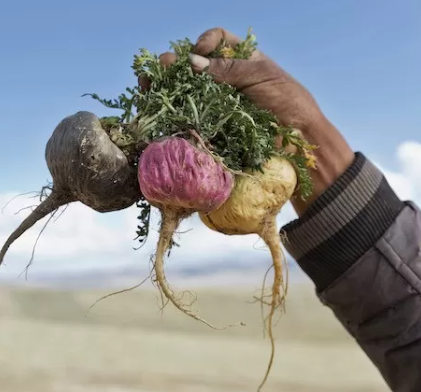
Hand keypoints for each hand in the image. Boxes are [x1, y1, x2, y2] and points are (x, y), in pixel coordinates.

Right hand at [141, 27, 353, 214]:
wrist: (298, 142)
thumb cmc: (288, 104)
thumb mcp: (261, 76)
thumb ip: (228, 68)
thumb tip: (191, 63)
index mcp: (241, 61)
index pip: (216, 40)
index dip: (204, 43)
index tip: (198, 54)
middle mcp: (226, 80)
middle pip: (194, 66)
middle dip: (173, 65)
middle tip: (160, 69)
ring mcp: (218, 104)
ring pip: (187, 92)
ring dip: (165, 88)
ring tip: (148, 87)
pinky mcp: (215, 126)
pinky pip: (191, 117)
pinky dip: (173, 114)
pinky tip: (157, 110)